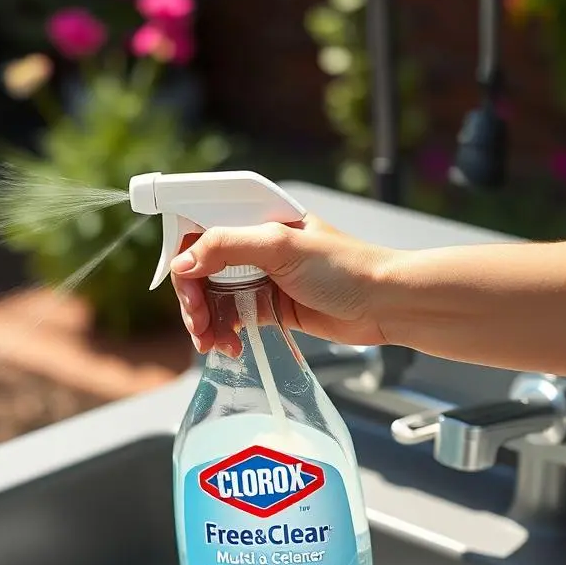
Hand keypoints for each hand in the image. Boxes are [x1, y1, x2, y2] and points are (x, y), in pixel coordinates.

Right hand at [170, 214, 394, 354]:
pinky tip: (229, 346)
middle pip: (199, 268)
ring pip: (211, 297)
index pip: (201, 229)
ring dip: (204, 321)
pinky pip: (229, 317)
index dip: (184, 256)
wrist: (384, 305)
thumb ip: (227, 246)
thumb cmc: (344, 267)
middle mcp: (252, 245)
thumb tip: (181, 263)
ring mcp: (258, 276)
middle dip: (192, 298)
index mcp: (255, 218)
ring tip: (212, 343)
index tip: (183, 284)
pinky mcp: (266, 306)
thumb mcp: (280, 246)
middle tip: (198, 323)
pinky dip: (222, 333)